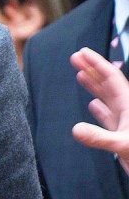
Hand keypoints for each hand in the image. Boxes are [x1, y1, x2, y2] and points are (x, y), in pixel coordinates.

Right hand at [71, 47, 128, 174]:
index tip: (81, 53)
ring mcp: (124, 122)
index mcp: (128, 105)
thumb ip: (99, 137)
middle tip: (75, 57)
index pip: (110, 78)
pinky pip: (109, 117)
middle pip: (107, 83)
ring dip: (93, 86)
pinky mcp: (122, 134)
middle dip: (92, 69)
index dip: (96, 63)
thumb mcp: (122, 145)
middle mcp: (127, 110)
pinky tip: (93, 105)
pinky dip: (100, 109)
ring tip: (80, 74)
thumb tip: (75, 129)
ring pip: (107, 98)